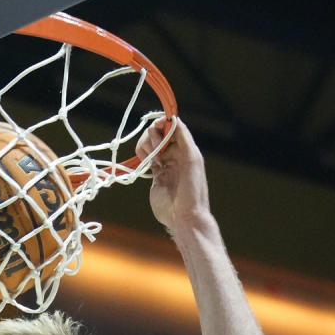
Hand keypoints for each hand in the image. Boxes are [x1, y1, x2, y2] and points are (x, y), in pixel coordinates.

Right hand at [137, 119, 210, 234]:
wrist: (184, 216)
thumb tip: (172, 118)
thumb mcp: (192, 158)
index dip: (162, 123)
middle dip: (153, 136)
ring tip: (151, 158)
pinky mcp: (156, 176)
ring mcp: (165, 164)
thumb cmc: (192, 189)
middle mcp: (176, 154)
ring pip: (150, 144)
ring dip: (147, 145)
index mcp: (186, 148)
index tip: (157, 128)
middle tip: (156, 150)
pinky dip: (142, 155)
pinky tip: (146, 161)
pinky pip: (146, 158)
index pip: (172, 126)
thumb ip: (183, 136)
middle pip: (158, 133)